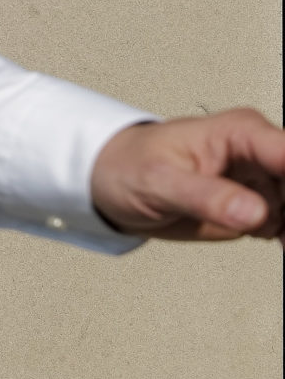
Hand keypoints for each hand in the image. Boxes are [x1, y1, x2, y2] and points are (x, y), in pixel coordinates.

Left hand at [90, 110, 284, 240]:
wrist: (112, 182)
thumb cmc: (129, 167)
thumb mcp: (161, 182)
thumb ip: (207, 196)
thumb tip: (256, 212)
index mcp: (240, 132)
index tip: (283, 215)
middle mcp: (258, 152)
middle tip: (280, 236)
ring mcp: (262, 180)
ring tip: (278, 243)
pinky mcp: (259, 206)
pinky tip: (279, 246)